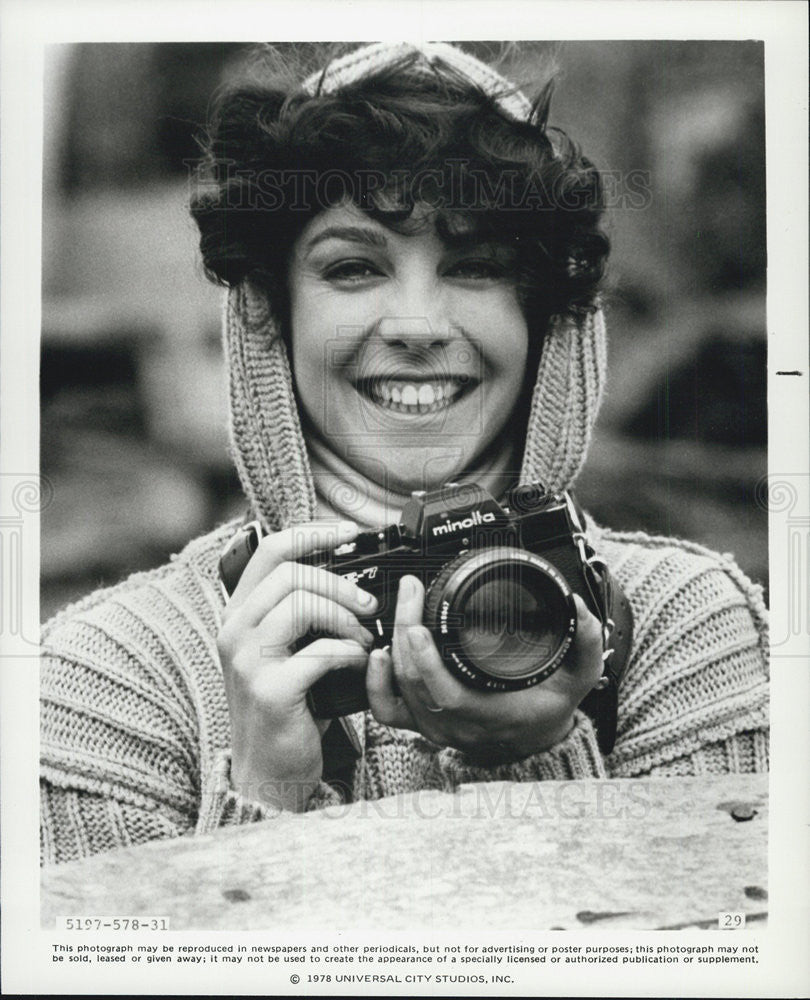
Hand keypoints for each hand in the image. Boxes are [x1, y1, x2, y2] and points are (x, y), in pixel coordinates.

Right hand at [217, 520, 377, 810]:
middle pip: (292, 574)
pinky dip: (350, 653)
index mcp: (239, 614)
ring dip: (346, 618)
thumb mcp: (282, 652)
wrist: (268, 771)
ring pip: (302, 605)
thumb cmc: (285, 707)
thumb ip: (298, 613)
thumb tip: (349, 577)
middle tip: (367, 605)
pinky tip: (359, 662)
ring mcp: (248, 661)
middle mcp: (235, 632)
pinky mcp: (271, 691)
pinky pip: (320, 653)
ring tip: (364, 638)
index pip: (271, 551)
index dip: (313, 534)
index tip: (349, 533)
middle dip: (340, 584)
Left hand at [366, 575, 603, 763]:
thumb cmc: (551, 709)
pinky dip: (375, 682)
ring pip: (398, 692)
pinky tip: (378, 654)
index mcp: (490, 715)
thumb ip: (585, 643)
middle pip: (414, 683)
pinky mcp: (422, 722)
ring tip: (400, 609)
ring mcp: (435, 727)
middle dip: (405, 632)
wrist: (536, 743)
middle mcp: (456, 725)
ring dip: (392, 648)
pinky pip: (387, 709)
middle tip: (411, 591)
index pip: (446, 695)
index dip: (426, 662)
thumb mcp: (579, 678)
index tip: (420, 624)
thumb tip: (577, 608)